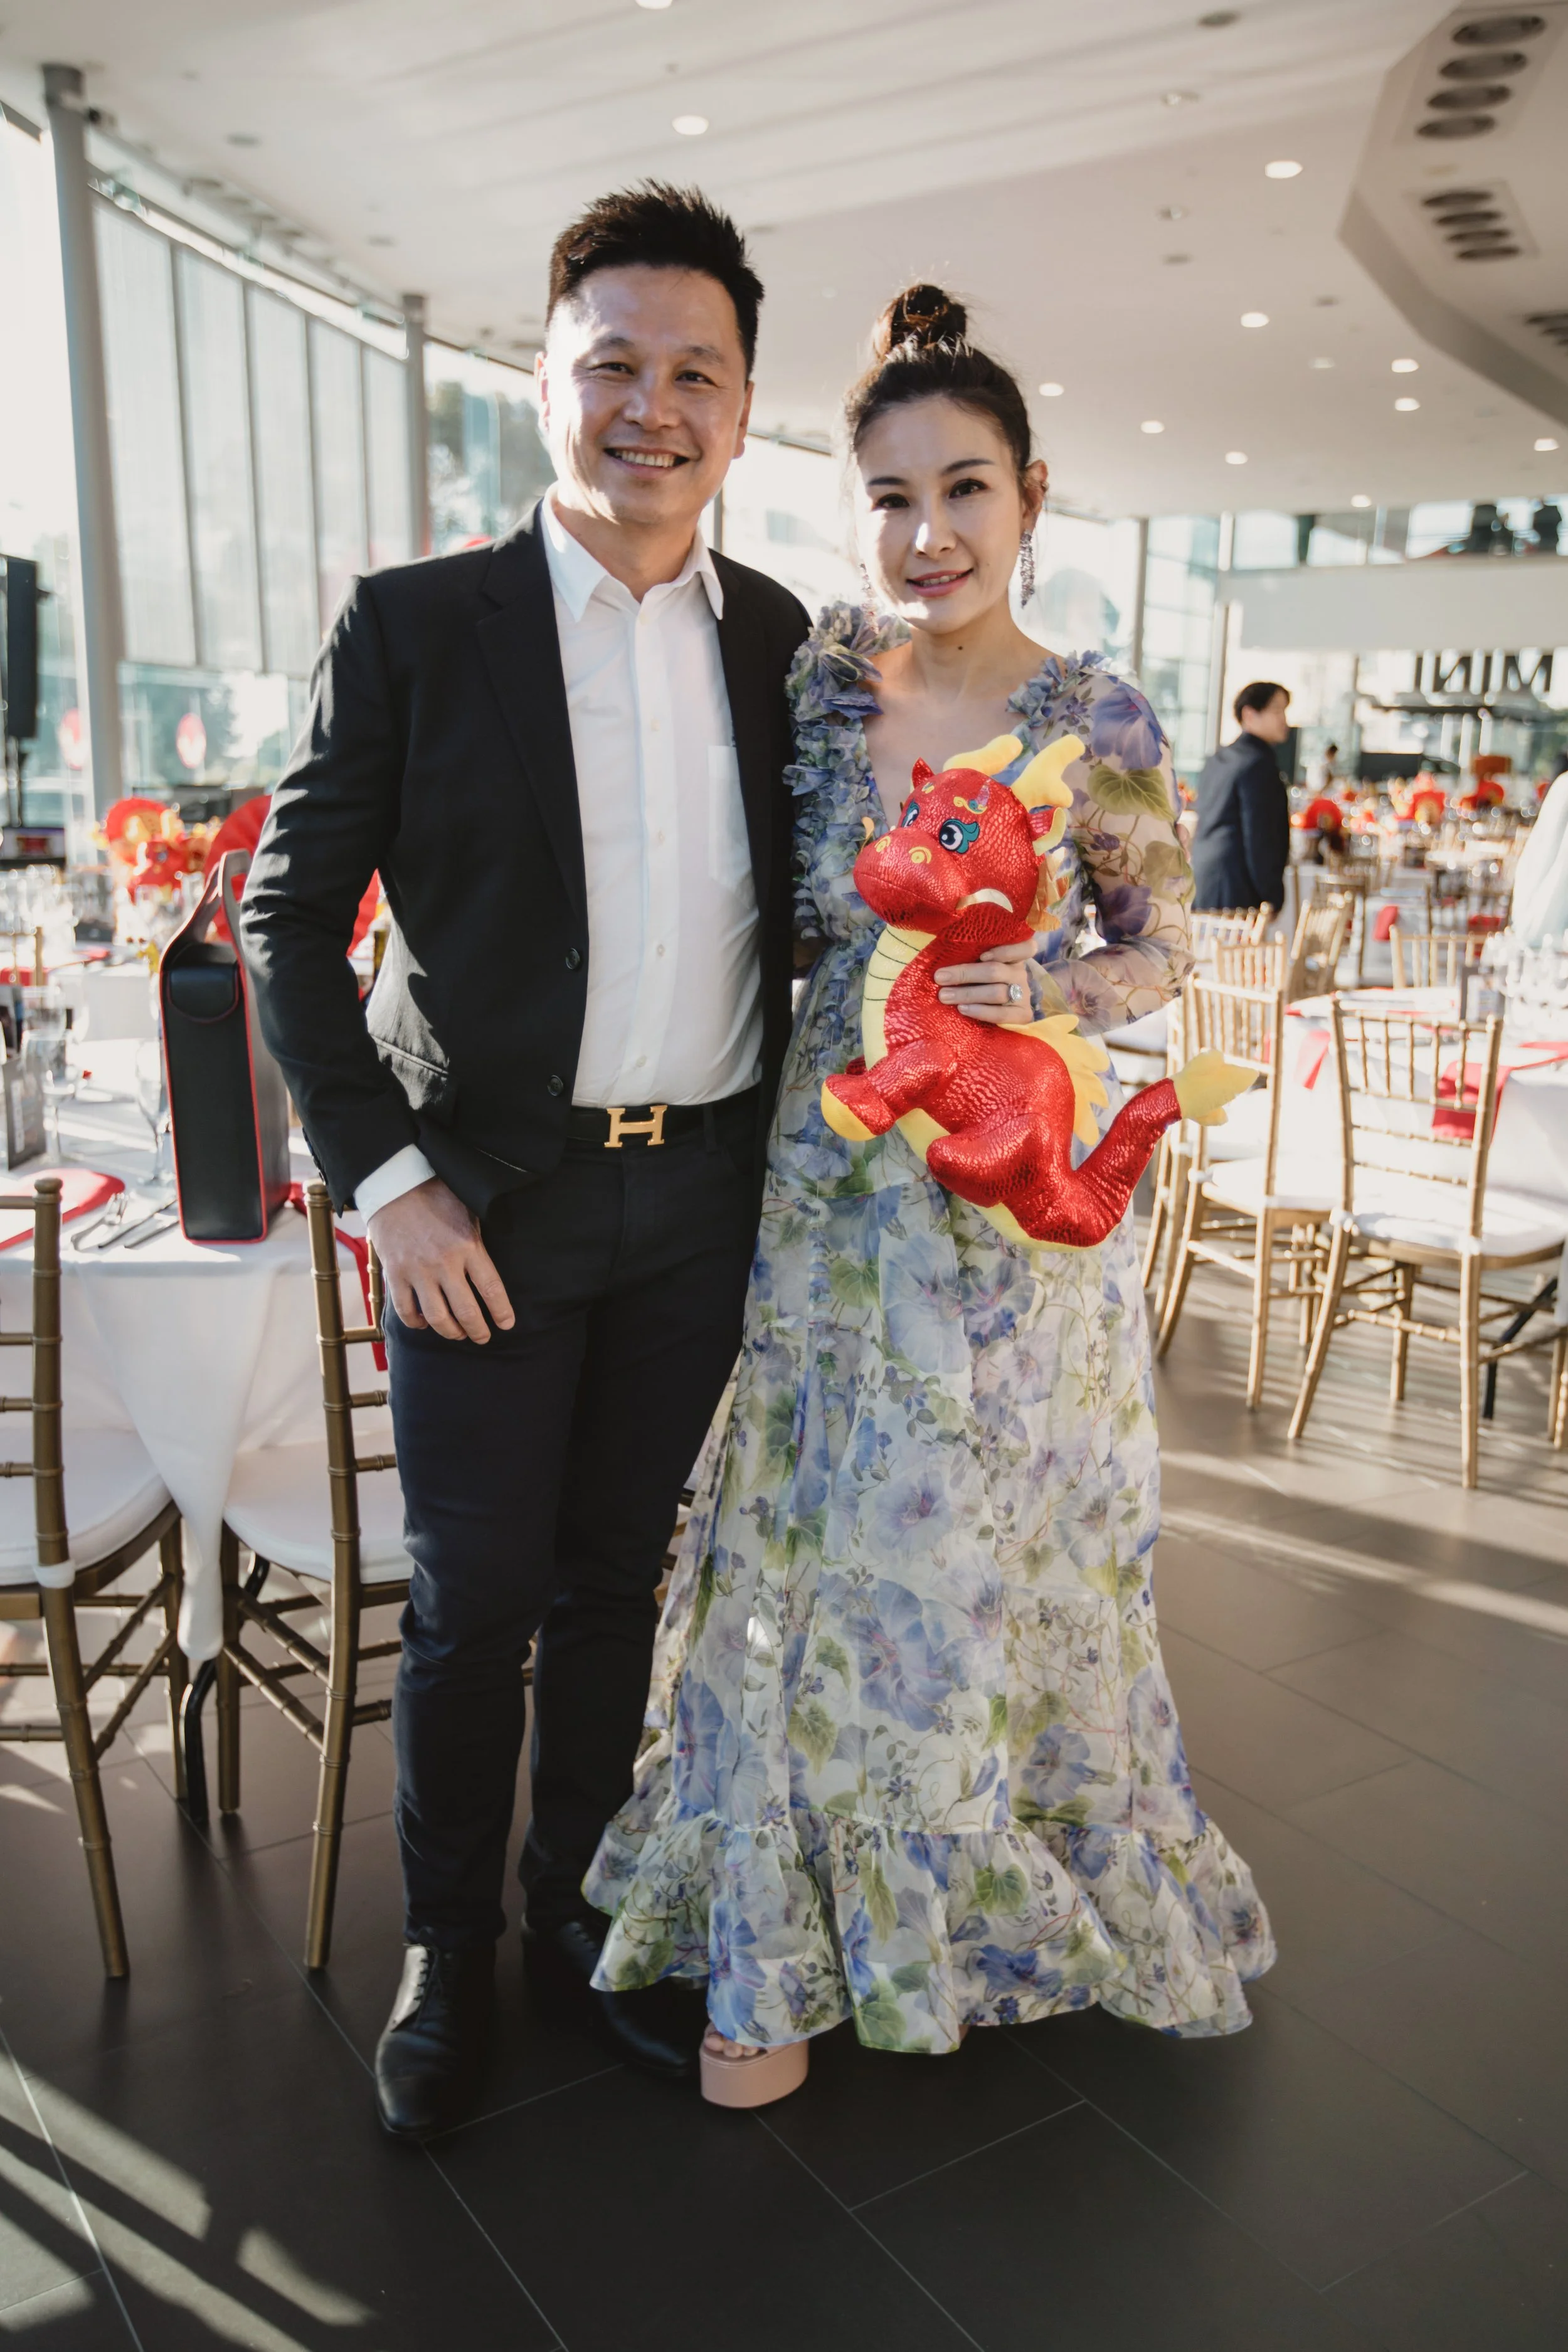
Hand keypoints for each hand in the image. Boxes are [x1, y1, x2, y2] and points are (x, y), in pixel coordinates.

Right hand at [367, 1177, 514, 1342]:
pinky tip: (425, 1323)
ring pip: (437, 1318)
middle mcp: (444, 1263)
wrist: (395, 1185)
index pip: (491, 1289)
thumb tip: (490, 1270)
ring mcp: (418, 1271)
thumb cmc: (436, 1196)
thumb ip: (478, 1242)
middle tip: (483, 1337)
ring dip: (450, 1332)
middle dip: (478, 1331)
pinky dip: (417, 1323)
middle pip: (466, 1312)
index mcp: (468, 1246)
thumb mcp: (468, 1212)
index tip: (506, 1324)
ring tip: (457, 1334)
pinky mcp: (395, 1274)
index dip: (502, 1312)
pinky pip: (406, 1311)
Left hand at [934, 940, 1037, 1025]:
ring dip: (968, 994)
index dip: (1005, 950)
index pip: (1024, 947)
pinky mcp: (1022, 1014)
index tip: (981, 955)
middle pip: (995, 971)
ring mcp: (1023, 994)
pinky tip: (963, 1009)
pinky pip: (1001, 1014)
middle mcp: (1019, 973)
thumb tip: (941, 960)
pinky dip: (981, 1011)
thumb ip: (969, 958)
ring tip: (945, 996)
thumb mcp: (978, 965)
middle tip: (940, 978)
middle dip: (965, 974)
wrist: (996, 1009)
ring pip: (997, 992)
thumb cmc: (979, 980)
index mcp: (1012, 956)